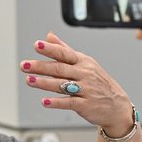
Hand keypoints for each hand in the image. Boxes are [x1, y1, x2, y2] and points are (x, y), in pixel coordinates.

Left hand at [21, 32, 135, 134]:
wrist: (117, 105)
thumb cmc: (97, 82)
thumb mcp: (84, 63)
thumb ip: (64, 50)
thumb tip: (48, 36)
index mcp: (83, 62)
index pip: (64, 53)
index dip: (50, 49)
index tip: (36, 45)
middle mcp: (84, 74)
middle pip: (59, 69)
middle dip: (40, 67)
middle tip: (24, 65)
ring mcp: (86, 89)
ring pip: (62, 85)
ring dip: (44, 83)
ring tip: (29, 80)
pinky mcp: (85, 105)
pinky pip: (69, 102)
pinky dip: (56, 102)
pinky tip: (44, 101)